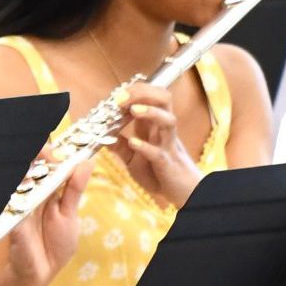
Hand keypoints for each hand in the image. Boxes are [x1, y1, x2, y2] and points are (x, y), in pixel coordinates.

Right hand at [6, 161, 86, 285]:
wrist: (42, 270)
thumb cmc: (56, 243)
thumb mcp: (70, 214)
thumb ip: (75, 188)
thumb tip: (86, 162)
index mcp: (47, 189)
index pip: (48, 163)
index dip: (54, 151)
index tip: (65, 147)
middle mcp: (30, 191)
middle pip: (31, 164)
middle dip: (41, 154)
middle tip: (52, 153)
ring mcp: (18, 200)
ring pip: (20, 175)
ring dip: (30, 166)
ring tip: (42, 159)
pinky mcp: (10, 212)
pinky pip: (10, 195)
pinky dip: (18, 185)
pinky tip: (27, 179)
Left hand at [115, 82, 200, 206]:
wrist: (184, 195)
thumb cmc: (159, 173)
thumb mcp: (132, 158)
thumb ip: (118, 145)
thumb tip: (100, 133)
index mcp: (153, 126)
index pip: (151, 96)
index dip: (134, 90)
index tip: (116, 94)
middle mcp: (162, 131)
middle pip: (164, 99)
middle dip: (143, 93)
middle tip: (122, 97)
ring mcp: (167, 146)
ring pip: (168, 121)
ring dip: (151, 112)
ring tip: (133, 109)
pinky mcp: (167, 163)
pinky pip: (159, 152)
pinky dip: (146, 146)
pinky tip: (133, 143)